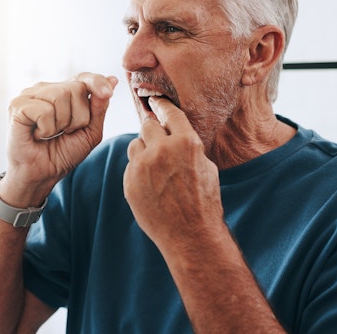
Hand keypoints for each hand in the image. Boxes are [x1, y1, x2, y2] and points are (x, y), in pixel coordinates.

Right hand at [2, 72, 118, 205]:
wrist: (41, 174)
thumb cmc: (62, 154)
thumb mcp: (90, 132)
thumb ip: (99, 107)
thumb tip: (112, 80)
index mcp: (63, 92)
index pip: (83, 77)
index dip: (96, 82)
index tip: (108, 92)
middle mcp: (46, 89)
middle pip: (76, 88)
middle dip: (78, 117)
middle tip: (64, 132)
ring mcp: (29, 95)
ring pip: (61, 96)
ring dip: (62, 124)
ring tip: (50, 134)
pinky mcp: (17, 106)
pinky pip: (45, 110)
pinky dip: (47, 128)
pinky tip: (38, 135)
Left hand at [123, 96, 222, 246]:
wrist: (191, 234)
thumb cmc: (205, 202)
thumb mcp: (206, 166)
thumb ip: (187, 146)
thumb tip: (174, 133)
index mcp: (185, 142)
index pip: (169, 112)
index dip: (162, 105)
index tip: (155, 101)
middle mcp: (162, 150)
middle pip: (147, 125)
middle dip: (153, 130)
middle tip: (158, 140)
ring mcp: (142, 166)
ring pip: (135, 144)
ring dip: (143, 150)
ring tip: (156, 168)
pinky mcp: (129, 182)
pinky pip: (130, 167)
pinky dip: (138, 171)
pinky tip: (151, 185)